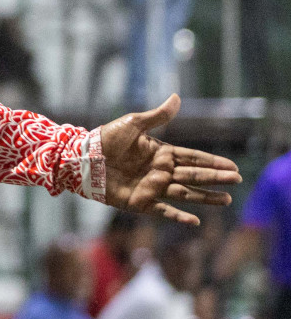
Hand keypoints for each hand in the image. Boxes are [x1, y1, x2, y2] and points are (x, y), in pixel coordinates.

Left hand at [100, 95, 240, 224]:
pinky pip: (163, 210)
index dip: (212, 161)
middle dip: (215, 178)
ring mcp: (151, 187)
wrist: (81, 158)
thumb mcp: (132, 124)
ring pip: (185, 193)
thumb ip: (157, 117)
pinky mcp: (139, 202)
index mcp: (161, 153)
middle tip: (237, 180)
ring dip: (205, 197)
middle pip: (194, 175)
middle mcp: (160, 172)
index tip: (232, 166)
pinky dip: (178, 216)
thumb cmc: (105, 139)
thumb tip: (177, 98)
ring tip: (226, 199)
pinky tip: (195, 221)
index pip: (193, 158)